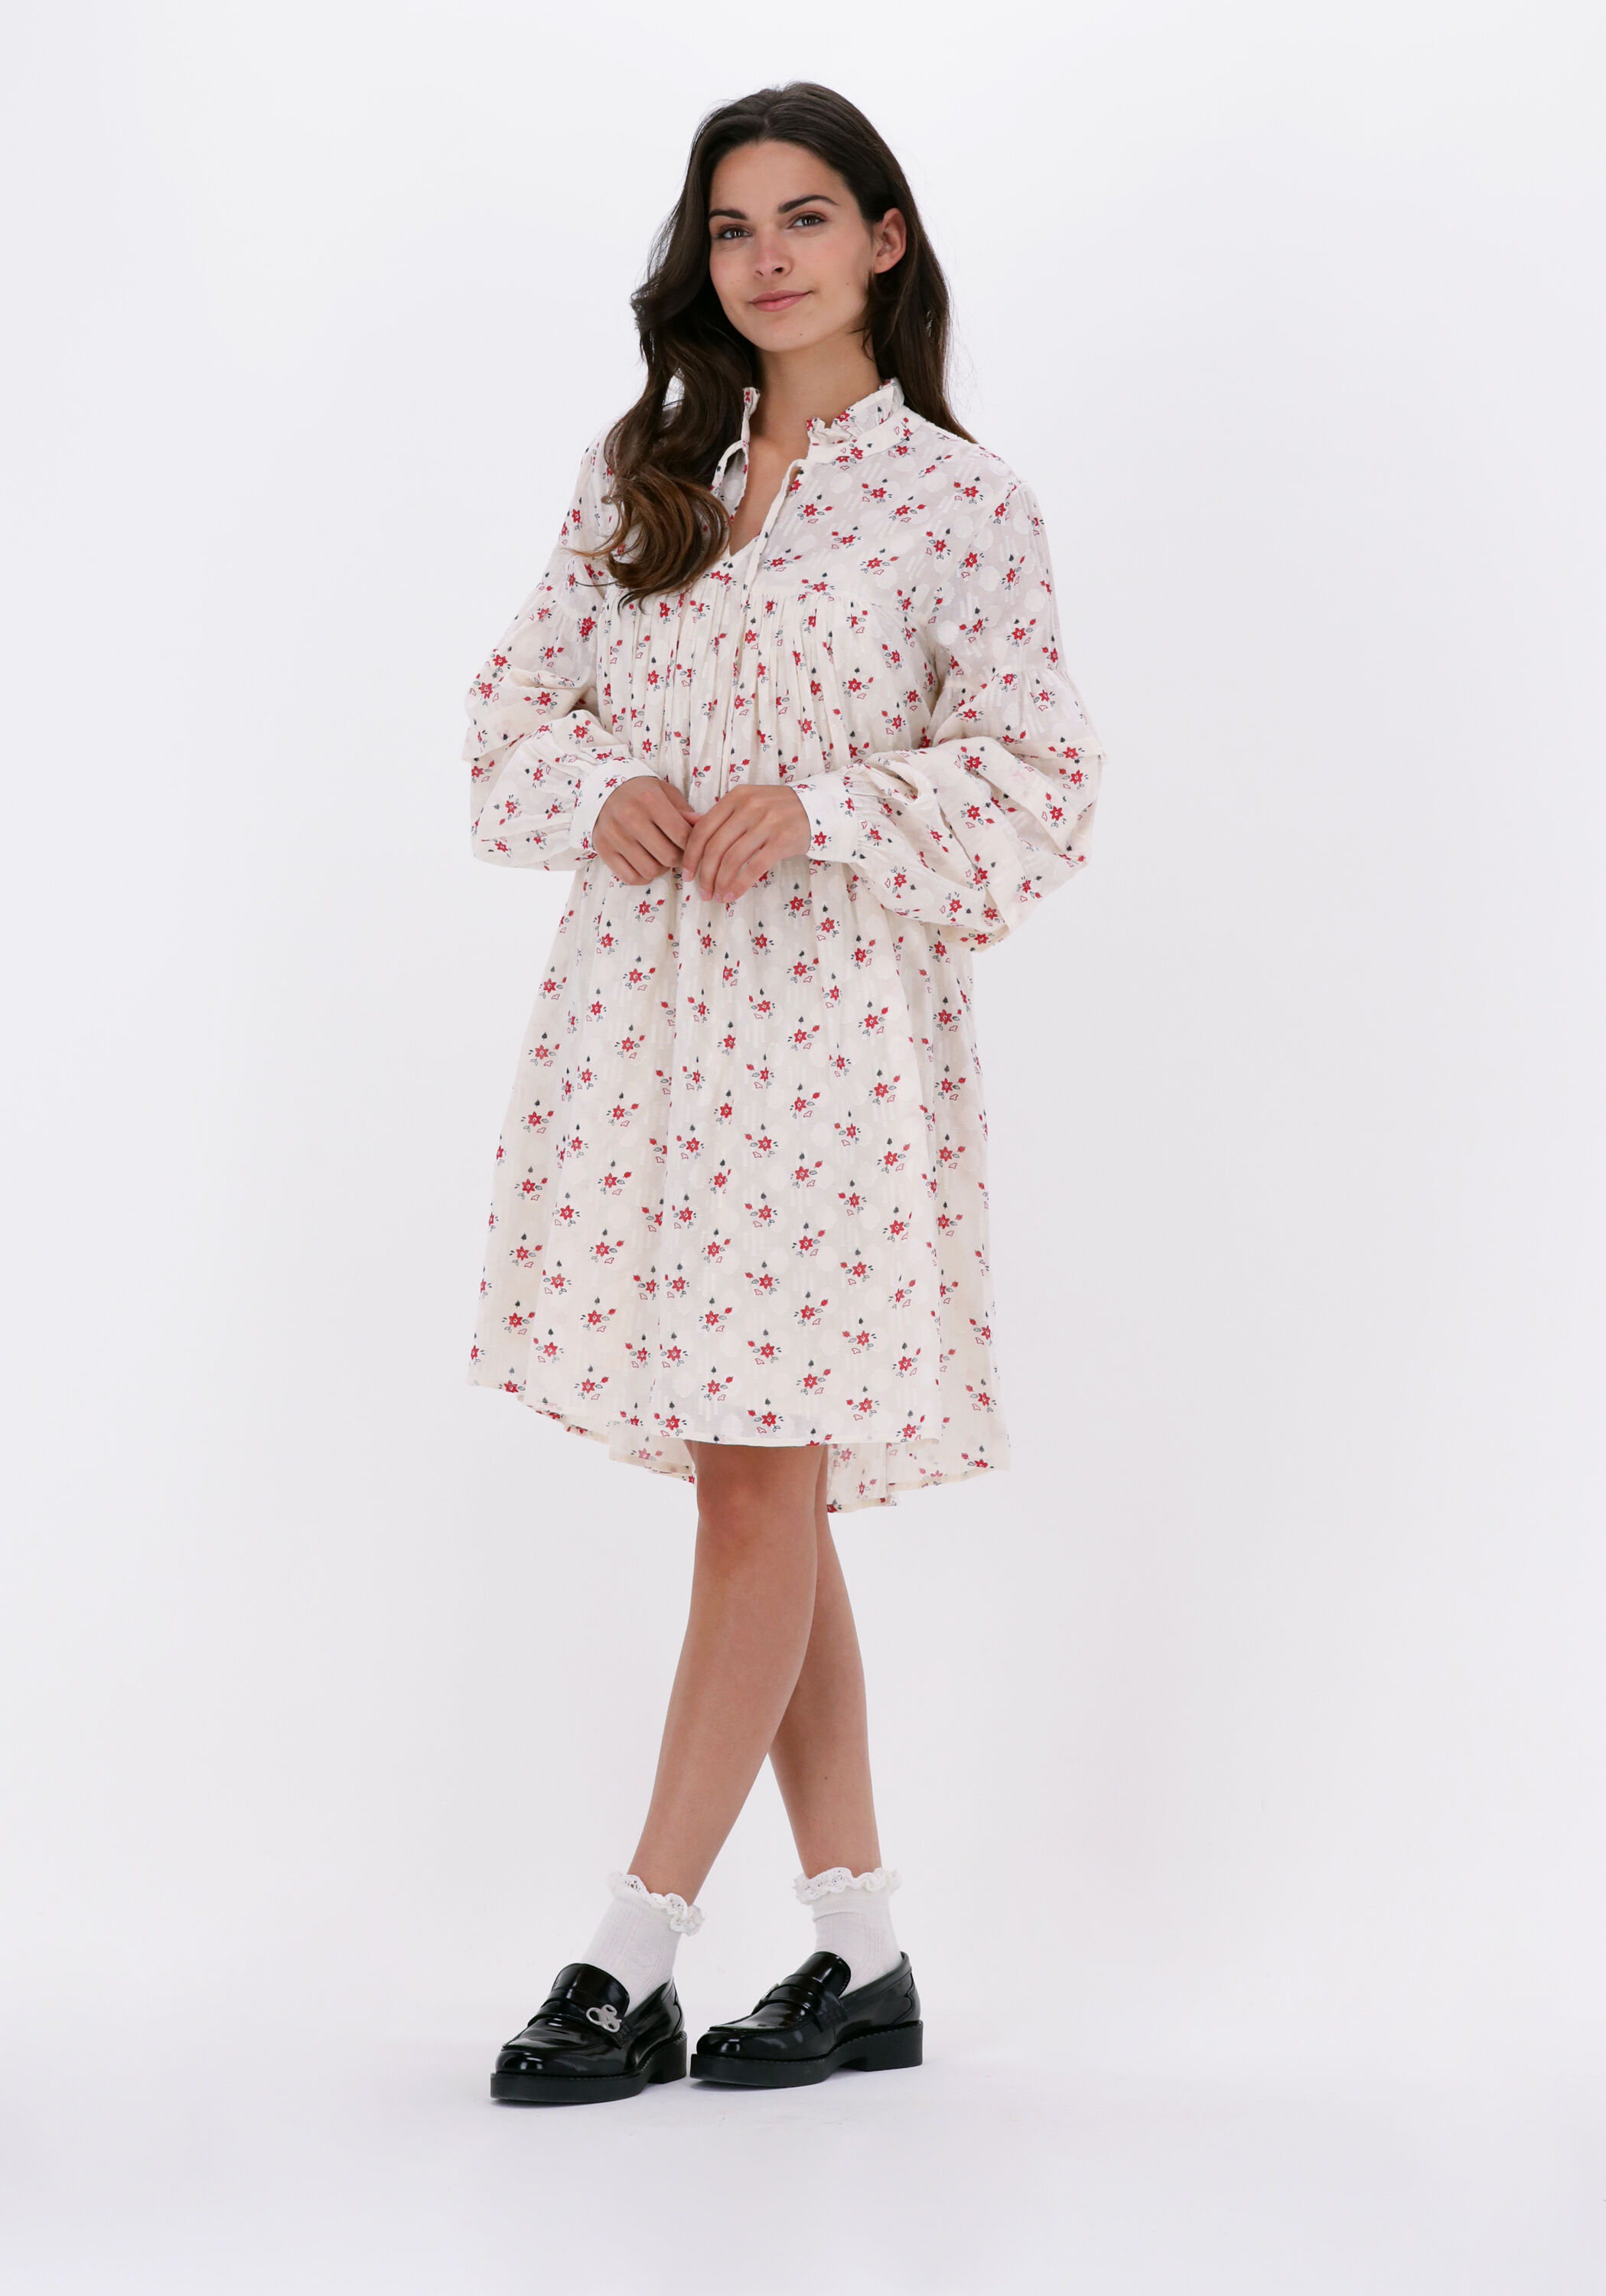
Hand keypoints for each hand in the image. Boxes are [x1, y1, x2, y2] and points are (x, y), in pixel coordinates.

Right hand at [592, 774, 697, 885]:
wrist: (602, 791)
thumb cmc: (641, 793)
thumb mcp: (665, 792)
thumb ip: (684, 811)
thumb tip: (704, 825)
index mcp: (649, 799)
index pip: (682, 835)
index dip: (692, 845)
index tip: (690, 843)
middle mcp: (630, 817)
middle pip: (668, 857)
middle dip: (678, 859)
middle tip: (676, 852)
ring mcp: (614, 835)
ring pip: (650, 871)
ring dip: (660, 869)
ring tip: (659, 857)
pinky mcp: (603, 849)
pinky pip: (630, 878)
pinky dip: (642, 876)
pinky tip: (644, 863)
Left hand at [679, 784, 810, 900]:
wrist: (818, 808)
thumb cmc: (777, 809)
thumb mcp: (747, 802)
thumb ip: (720, 814)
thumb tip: (687, 823)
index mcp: (736, 797)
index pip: (703, 829)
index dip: (691, 855)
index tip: (688, 875)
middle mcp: (749, 807)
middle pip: (715, 847)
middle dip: (705, 874)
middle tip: (703, 892)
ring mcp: (767, 823)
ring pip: (732, 859)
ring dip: (721, 882)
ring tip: (718, 896)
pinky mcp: (782, 841)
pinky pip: (754, 868)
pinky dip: (740, 885)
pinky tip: (733, 895)